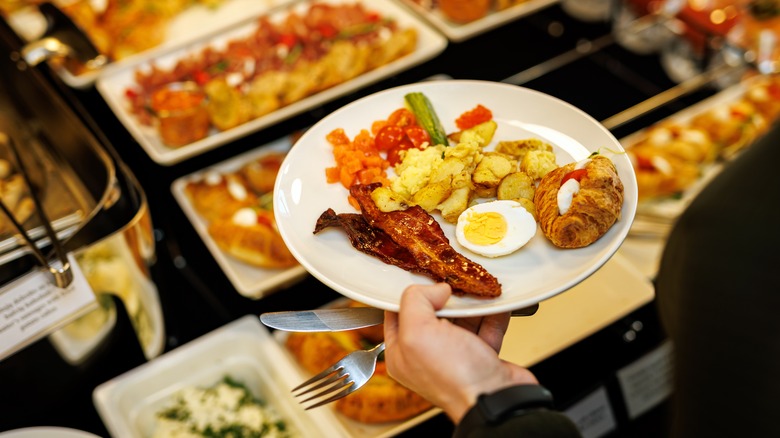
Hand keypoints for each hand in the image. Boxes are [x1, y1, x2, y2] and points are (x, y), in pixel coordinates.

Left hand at [384, 283, 538, 422]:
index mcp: (402, 353)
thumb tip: (435, 289)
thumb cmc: (454, 375)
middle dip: (445, 297)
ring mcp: (455, 356)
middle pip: (432, 314)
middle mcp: (427, 356)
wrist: (496, 399)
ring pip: (461, 319)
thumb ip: (416, 301)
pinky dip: (492, 314)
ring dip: (471, 303)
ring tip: (478, 287)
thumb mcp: (418, 332)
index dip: (409, 294)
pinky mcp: (482, 356)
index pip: (397, 314)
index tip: (424, 277)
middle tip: (455, 282)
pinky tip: (496, 301)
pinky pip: (486, 327)